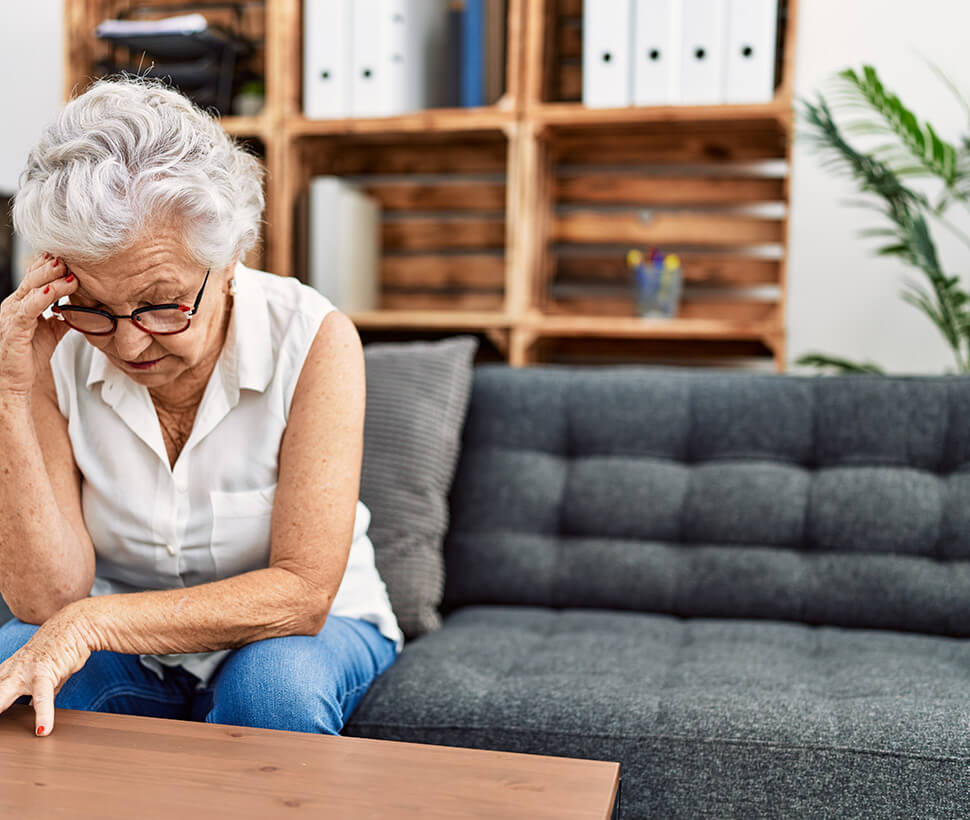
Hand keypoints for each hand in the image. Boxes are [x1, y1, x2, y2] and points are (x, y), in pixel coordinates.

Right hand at [0, 253, 78, 400]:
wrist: (13, 382)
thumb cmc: (28, 356)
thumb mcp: (51, 332)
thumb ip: (63, 317)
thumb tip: (83, 308)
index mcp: (22, 303)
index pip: (35, 278)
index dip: (51, 266)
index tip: (71, 256)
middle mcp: (13, 305)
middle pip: (33, 278)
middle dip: (52, 265)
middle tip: (71, 257)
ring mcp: (11, 316)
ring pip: (30, 290)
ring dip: (50, 278)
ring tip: (67, 270)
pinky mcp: (13, 330)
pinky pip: (27, 310)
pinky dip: (40, 299)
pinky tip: (53, 291)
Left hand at [0, 605, 95, 735]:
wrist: (76, 626)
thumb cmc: (58, 650)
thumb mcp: (41, 674)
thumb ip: (33, 694)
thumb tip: (31, 711)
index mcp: (5, 672)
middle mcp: (10, 672)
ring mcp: (25, 672)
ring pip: (2, 694)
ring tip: (1, 735)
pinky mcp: (45, 673)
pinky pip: (43, 697)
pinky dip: (43, 715)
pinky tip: (43, 730)